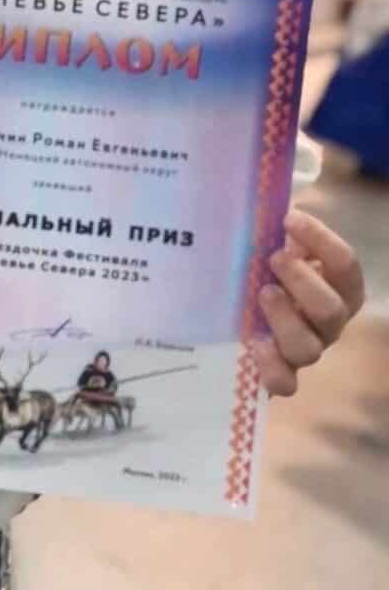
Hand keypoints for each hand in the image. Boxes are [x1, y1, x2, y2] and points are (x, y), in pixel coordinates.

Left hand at [252, 210, 364, 395]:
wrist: (244, 315)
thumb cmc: (267, 271)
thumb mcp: (276, 247)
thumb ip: (281, 232)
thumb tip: (270, 205)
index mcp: (336, 289)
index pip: (345, 265)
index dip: (322, 240)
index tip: (290, 218)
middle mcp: (327, 323)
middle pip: (333, 310)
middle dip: (304, 281)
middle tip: (274, 258)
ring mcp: (306, 350)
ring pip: (309, 349)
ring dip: (285, 320)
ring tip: (262, 294)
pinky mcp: (279, 374)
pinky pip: (285, 384)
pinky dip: (271, 368)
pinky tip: (253, 343)